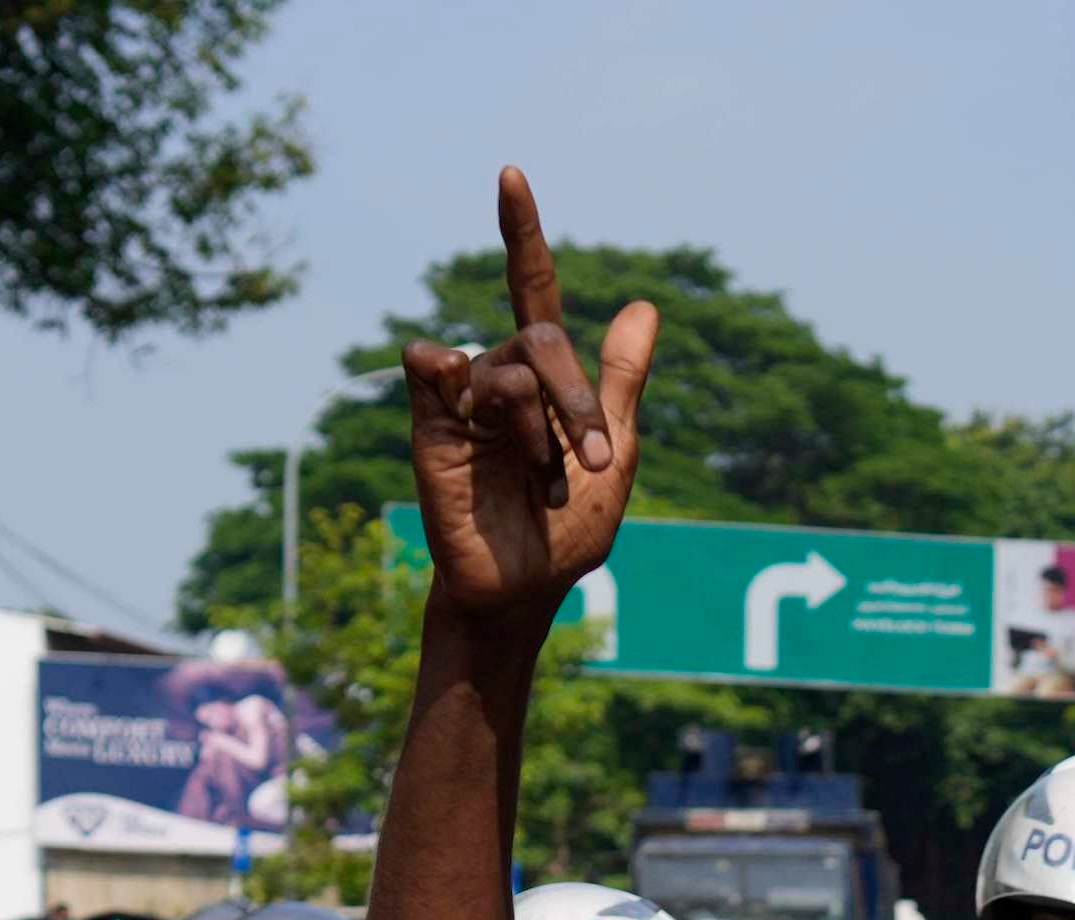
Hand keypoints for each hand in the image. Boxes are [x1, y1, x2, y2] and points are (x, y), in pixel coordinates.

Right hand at [400, 170, 658, 634]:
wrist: (525, 592)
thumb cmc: (567, 530)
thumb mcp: (615, 452)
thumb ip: (623, 380)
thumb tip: (645, 303)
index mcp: (546, 376)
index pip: (532, 287)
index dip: (522, 233)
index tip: (510, 173)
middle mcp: (501, 377)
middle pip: (540, 337)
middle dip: (578, 398)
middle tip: (594, 460)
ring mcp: (463, 402)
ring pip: (508, 370)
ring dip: (541, 433)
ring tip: (548, 484)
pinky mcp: (429, 430)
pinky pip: (431, 371)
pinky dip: (445, 367)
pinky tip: (453, 379)